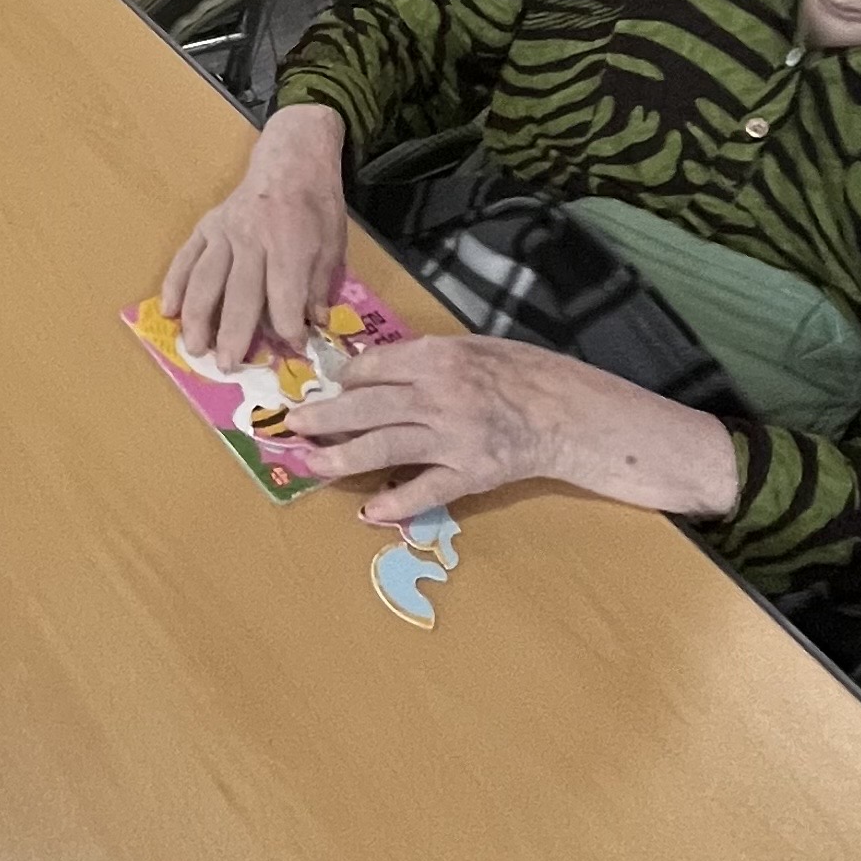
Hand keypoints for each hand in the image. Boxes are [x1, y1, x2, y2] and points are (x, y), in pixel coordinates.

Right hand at [160, 103, 348, 369]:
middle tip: (228, 366)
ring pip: (205, 280)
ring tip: (195, 349)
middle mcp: (252, 239)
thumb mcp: (333, 245)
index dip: (288, 328)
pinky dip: (174, 285)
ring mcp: (224, 232)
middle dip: (234, 334)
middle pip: (240, 294)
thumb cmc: (316, 206)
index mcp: (290, 244)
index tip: (293, 349)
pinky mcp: (206, 227)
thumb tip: (311, 325)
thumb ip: (319, 286)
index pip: (284, 297)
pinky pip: (185, 259)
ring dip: (198, 317)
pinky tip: (169, 311)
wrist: (290, 160)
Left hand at [285, 333, 745, 525]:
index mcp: (435, 357)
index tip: (321, 391)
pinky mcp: (471, 472)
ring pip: (383, 447)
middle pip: (363, 407)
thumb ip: (422, 359)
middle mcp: (437, 394)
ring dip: (340, 458)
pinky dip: (395, 503)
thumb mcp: (471, 347)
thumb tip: (371, 370)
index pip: (370, 369)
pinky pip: (425, 490)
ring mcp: (453, 435)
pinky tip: (369, 512)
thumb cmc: (522, 372)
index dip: (341, 382)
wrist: (572, 412)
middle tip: (287, 426)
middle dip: (320, 417)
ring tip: (308, 464)